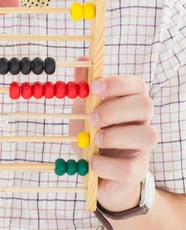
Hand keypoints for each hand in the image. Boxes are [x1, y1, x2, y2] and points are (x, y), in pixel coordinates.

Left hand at [69, 56, 158, 211]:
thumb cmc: (92, 131)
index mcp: (130, 101)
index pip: (136, 84)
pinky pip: (131, 168)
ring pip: (147, 135)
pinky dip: (107, 166)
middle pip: (145, 105)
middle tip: (91, 118)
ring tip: (94, 141)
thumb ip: (83, 85)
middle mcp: (142, 121)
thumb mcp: (83, 108)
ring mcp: (143, 147)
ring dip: (116, 137)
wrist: (95, 169)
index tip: (93, 88)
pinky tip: (93, 162)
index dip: (117, 83)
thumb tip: (82, 59)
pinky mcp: (138, 171)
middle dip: (116, 109)